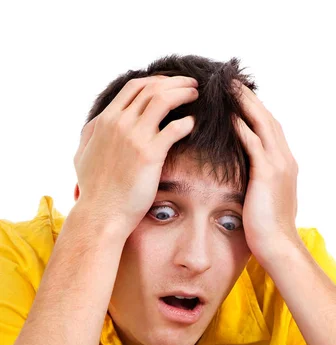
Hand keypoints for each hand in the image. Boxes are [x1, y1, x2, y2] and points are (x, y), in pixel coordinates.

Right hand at [73, 75, 198, 238]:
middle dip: (175, 82)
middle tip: (191, 84)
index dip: (155, 81)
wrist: (101, 214)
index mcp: (105, 121)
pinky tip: (192, 124)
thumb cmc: (93, 191)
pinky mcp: (150, 154)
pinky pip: (174, 128)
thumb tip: (98, 125)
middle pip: (152, 88)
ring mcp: (134, 137)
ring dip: (183, 94)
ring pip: (163, 100)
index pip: (133, 87)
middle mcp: (119, 123)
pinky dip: (186, 122)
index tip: (170, 84)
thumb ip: (91, 134)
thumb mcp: (82, 155)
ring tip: (196, 95)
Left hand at [233, 83, 300, 265]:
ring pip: (263, 125)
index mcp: (285, 166)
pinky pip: (253, 144)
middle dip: (251, 100)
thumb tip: (248, 179)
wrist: (279, 247)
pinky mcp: (267, 175)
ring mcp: (279, 166)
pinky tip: (230, 117)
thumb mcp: (265, 201)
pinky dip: (243, 128)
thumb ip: (260, 183)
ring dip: (246, 105)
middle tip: (233, 82)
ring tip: (230, 89)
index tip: (241, 98)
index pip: (270, 130)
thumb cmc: (269, 230)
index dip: (256, 112)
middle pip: (268, 120)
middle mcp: (285, 160)